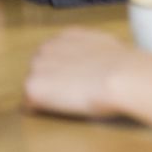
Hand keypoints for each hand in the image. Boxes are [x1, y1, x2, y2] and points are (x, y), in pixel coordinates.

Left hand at [25, 28, 140, 118]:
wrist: (120, 76)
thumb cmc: (123, 66)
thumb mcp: (106, 47)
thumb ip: (92, 50)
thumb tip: (99, 61)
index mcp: (65, 37)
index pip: (54, 55)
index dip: (62, 72)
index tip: (73, 82)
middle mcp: (47, 48)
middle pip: (40, 69)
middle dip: (51, 81)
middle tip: (69, 96)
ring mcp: (37, 66)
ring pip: (34, 85)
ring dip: (45, 95)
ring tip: (65, 105)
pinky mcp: (33, 86)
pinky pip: (28, 103)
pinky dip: (38, 110)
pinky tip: (56, 114)